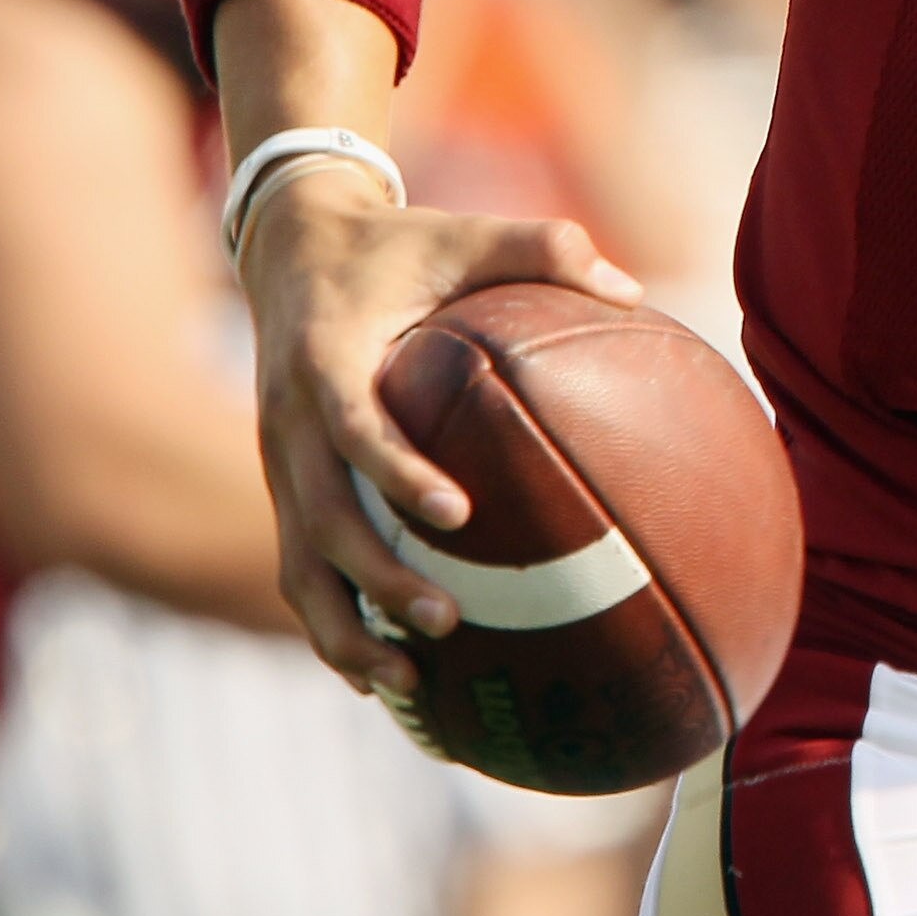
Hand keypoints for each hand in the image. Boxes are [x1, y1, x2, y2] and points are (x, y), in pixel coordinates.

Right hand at [240, 165, 638, 693]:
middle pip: (318, 517)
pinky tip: (382, 678)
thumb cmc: (400, 244)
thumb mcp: (465, 233)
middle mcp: (289, 420)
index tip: (458, 514)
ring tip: (409, 682)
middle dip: (376, 578)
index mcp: (326, 358)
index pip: (353, 425)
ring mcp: (281, 461)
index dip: (396, 472)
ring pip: (298, 563)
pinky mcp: (287, 487)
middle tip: (447, 620)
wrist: (294, 246)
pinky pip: (300, 568)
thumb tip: (635, 290)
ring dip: (345, 625)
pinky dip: (332, 625)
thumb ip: (546, 248)